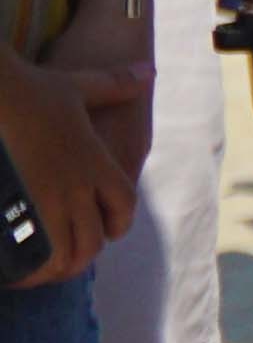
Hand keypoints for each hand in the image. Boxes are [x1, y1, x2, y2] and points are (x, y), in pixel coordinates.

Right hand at [0, 0, 151, 286]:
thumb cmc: (30, 89)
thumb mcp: (78, 86)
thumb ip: (115, 85)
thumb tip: (148, 71)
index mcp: (97, 163)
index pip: (123, 206)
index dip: (118, 223)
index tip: (107, 231)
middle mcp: (77, 188)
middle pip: (93, 240)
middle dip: (82, 254)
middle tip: (65, 259)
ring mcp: (46, 202)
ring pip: (64, 254)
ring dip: (56, 267)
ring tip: (39, 271)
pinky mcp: (15, 211)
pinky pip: (31, 255)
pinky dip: (28, 268)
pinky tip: (14, 268)